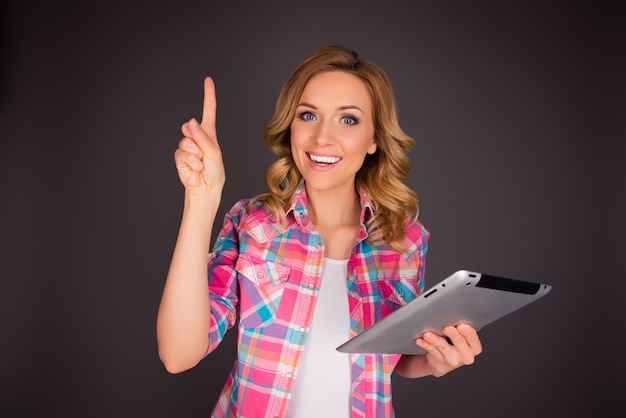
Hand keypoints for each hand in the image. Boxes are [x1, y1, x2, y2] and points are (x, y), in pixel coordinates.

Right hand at [174, 77, 224, 193]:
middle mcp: (197, 137)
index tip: (208, 81)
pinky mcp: (180, 156)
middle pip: (190, 126)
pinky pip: (182, 154)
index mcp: (209, 133)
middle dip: (198, 140)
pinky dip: (191, 163)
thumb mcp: (215, 154)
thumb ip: (203, 138)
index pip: (208, 111)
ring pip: (186, 142)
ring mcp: (187, 146)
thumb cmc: (214, 172)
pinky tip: (195, 168)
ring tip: (201, 163)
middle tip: (205, 155)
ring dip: (196, 155)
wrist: (205, 189)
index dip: (208, 96)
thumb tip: (191, 122)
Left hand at [415, 323, 482, 377]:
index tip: (461, 326)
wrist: (443, 362)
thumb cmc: (454, 344)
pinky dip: (425, 345)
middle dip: (453, 335)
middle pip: (460, 343)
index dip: (468, 333)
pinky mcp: (440, 362)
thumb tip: (452, 310)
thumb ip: (460, 327)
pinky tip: (420, 340)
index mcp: (474, 347)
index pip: (473, 339)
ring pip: (443, 347)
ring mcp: (452, 360)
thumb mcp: (462, 337)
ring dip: (435, 340)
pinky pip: (432, 351)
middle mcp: (466, 355)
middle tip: (446, 328)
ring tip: (427, 334)